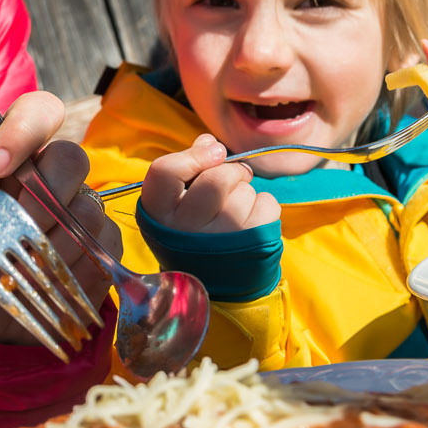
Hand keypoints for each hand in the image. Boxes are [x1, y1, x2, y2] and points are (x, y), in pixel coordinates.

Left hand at [0, 91, 122, 342]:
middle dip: (41, 196)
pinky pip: (103, 244)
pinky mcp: (104, 246)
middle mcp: (53, 176)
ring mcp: (82, 210)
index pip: (38, 112)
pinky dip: (74, 267)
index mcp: (16, 158)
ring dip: (51, 243)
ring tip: (26, 267)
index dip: (24, 130)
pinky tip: (52, 282)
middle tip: (17, 227)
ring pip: (86, 206)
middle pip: (71, 157)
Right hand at [140, 133, 280, 232]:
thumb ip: (188, 168)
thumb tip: (208, 142)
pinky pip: (268, 203)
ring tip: (236, 210)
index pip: (165, 171)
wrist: (216, 285)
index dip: (192, 155)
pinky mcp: (253, 245)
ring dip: (246, 192)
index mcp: (159, 215)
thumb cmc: (194, 234)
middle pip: (216, 179)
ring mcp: (221, 239)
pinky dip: (264, 205)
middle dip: (231, 172)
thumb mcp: (178, 205)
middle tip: (232, 180)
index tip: (213, 151)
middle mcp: (185, 230)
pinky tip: (251, 221)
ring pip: (245, 191)